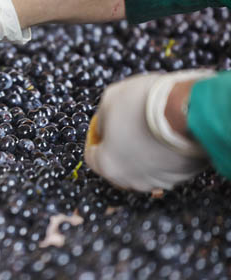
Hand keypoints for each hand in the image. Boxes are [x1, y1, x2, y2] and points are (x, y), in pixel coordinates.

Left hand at [84, 70, 214, 191]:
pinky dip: (166, 153)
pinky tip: (168, 135)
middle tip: (126, 127)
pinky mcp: (183, 175)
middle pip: (120, 165)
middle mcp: (133, 179)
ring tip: (150, 129)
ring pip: (146, 167)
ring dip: (145, 152)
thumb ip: (102, 118)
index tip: (101, 129)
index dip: (95, 139)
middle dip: (120, 147)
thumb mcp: (110, 99)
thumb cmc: (145, 104)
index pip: (92, 157)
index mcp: (108, 165)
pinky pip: (169, 166)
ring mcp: (160, 180)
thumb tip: (104, 126)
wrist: (187, 108)